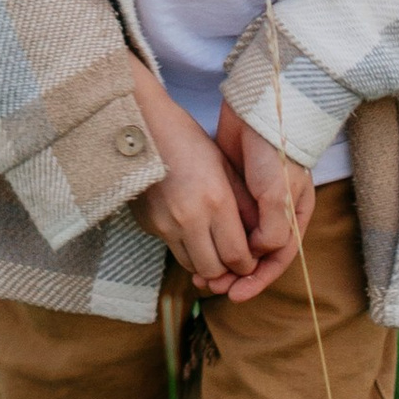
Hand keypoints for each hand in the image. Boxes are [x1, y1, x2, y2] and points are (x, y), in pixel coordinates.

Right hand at [125, 66, 254, 292]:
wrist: (141, 128)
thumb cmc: (187, 140)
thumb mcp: (223, 165)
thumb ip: (243, 204)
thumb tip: (257, 235)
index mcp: (215, 201)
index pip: (237, 256)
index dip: (247, 265)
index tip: (249, 258)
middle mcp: (189, 219)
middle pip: (213, 270)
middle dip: (226, 270)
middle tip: (231, 257)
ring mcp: (165, 225)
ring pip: (192, 266)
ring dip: (205, 262)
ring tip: (211, 244)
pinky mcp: (149, 226)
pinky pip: (173, 249)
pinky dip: (185, 247)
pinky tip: (188, 226)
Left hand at [214, 102, 317, 301]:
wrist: (256, 109)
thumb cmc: (275, 151)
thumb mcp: (279, 195)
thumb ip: (272, 230)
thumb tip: (255, 256)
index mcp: (294, 217)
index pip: (277, 260)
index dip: (257, 281)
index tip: (235, 294)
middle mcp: (274, 213)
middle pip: (255, 255)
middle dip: (234, 274)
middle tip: (209, 284)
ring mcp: (252, 201)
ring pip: (236, 241)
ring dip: (219, 258)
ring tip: (198, 271)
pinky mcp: (230, 189)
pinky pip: (222, 222)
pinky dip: (211, 236)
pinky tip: (196, 246)